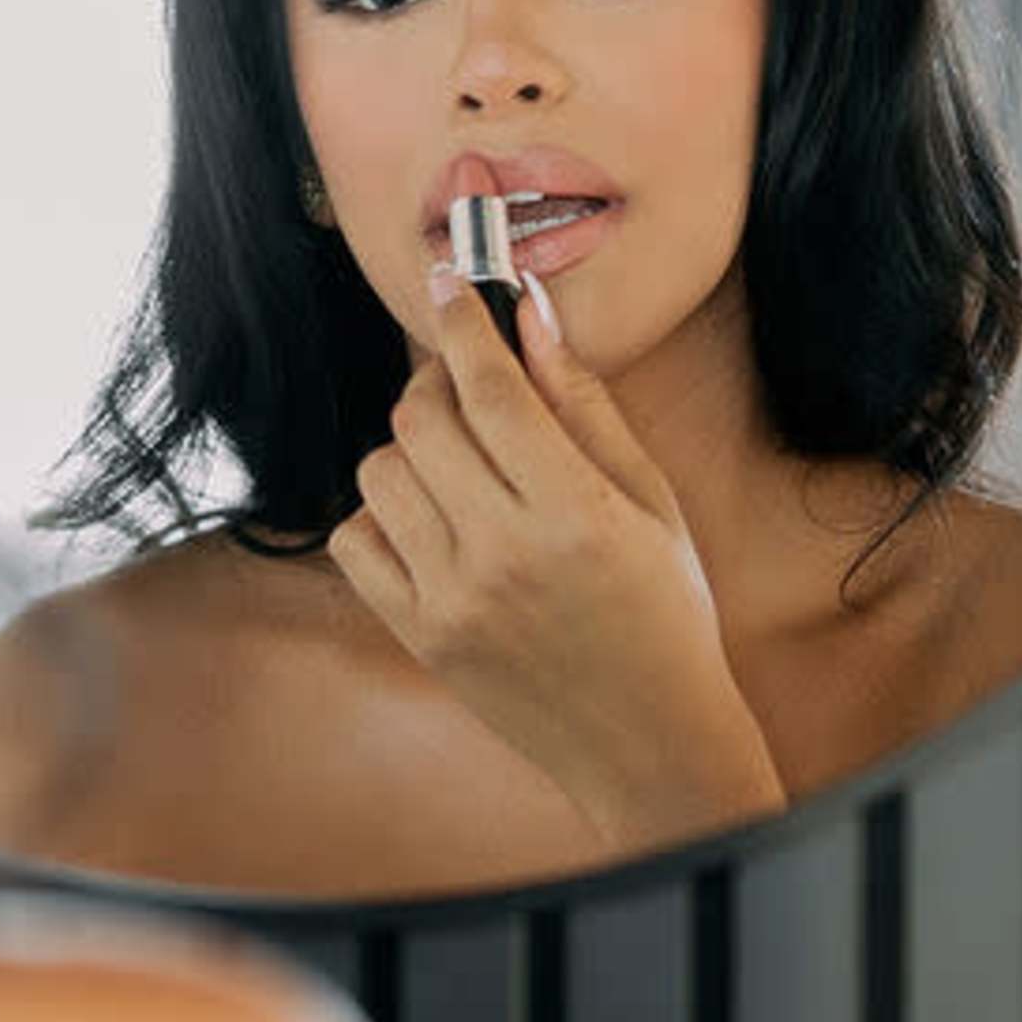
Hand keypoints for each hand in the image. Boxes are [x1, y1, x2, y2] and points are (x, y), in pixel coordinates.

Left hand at [324, 275, 784, 851]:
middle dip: (437, 382)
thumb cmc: (666, 613)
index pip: (491, 391)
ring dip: (412, 450)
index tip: (448, 278)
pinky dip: (382, 516)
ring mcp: (451, 601)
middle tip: (468, 386)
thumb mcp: (650, 503)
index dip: (462, 321)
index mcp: (574, 514)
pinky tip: (432, 523)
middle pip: (422, 421)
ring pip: (380, 474)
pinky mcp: (419, 637)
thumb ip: (585, 406)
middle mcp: (503, 555)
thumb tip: (531, 316)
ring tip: (460, 468)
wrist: (649, 743)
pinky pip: (355, 542)